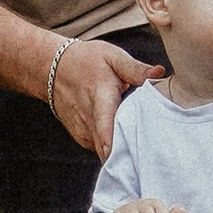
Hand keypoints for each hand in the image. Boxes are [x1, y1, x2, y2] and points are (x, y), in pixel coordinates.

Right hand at [51, 36, 159, 154]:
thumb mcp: (112, 57)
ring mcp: (83, 130)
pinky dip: (113, 148)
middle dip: (129, 152)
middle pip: (108, 145)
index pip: (104, 123)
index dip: (112, 141)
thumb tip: (159, 73)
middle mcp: (89, 118)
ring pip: (105, 150)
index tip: (124, 154)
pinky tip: (126, 140)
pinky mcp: (82, 138)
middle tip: (152, 155)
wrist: (53, 69)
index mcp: (101, 96)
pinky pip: (100, 149)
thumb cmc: (86, 61)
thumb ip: (136, 69)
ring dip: (122, 150)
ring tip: (142, 146)